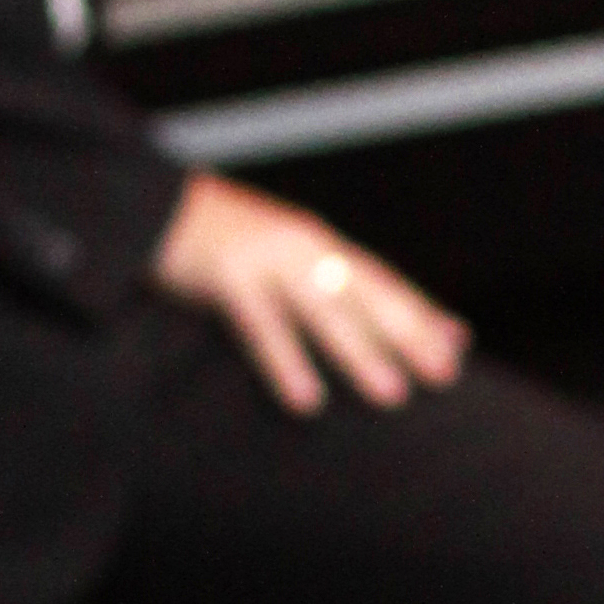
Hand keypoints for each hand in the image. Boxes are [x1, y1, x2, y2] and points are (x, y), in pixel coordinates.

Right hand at [148, 172, 470, 415]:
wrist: (150, 205)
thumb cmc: (222, 241)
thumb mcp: (280, 257)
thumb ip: (325, 282)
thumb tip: (364, 313)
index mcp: (316, 244)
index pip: (380, 283)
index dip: (418, 317)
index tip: (454, 355)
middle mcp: (302, 246)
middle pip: (366, 293)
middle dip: (407, 334)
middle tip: (443, 377)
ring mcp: (267, 258)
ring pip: (324, 310)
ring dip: (360, 352)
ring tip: (391, 395)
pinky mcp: (227, 274)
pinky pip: (263, 326)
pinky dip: (286, 362)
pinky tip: (306, 398)